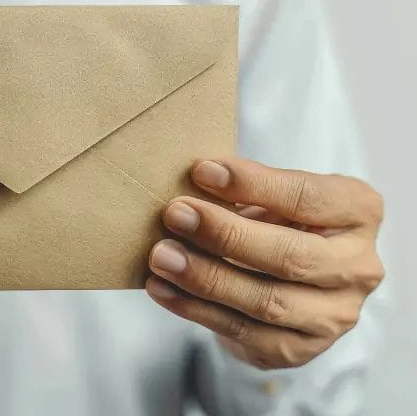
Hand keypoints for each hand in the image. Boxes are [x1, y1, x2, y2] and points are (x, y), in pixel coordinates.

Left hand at [146, 158, 383, 368]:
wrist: (282, 283)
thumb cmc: (275, 224)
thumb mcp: (271, 197)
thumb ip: (245, 191)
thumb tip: (196, 179)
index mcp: (358, 213)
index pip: (307, 197)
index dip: (253, 184)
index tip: (202, 171)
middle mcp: (357, 267)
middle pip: (290, 256)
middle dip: (226, 235)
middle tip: (175, 214)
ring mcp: (333, 315)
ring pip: (266, 301)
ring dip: (205, 277)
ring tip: (162, 256)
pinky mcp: (298, 348)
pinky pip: (242, 331)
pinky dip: (195, 308)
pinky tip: (162, 288)